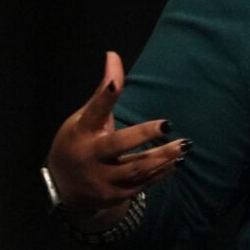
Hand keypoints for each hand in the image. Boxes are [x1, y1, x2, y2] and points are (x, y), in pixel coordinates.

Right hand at [44, 51, 187, 220]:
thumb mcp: (83, 118)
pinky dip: (162, 172)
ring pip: (136, 169)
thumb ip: (103, 92)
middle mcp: (90, 157)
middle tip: (169, 124)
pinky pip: (143, 184)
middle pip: (118, 145)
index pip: (94, 111)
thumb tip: (113, 55)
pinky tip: (177, 161)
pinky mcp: (115, 195)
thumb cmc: (77, 142)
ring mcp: (102, 179)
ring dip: (162, 157)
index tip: (113, 83)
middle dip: (143, 135)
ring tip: (184, 145)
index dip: (104, 97)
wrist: (64, 188)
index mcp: (81, 132)